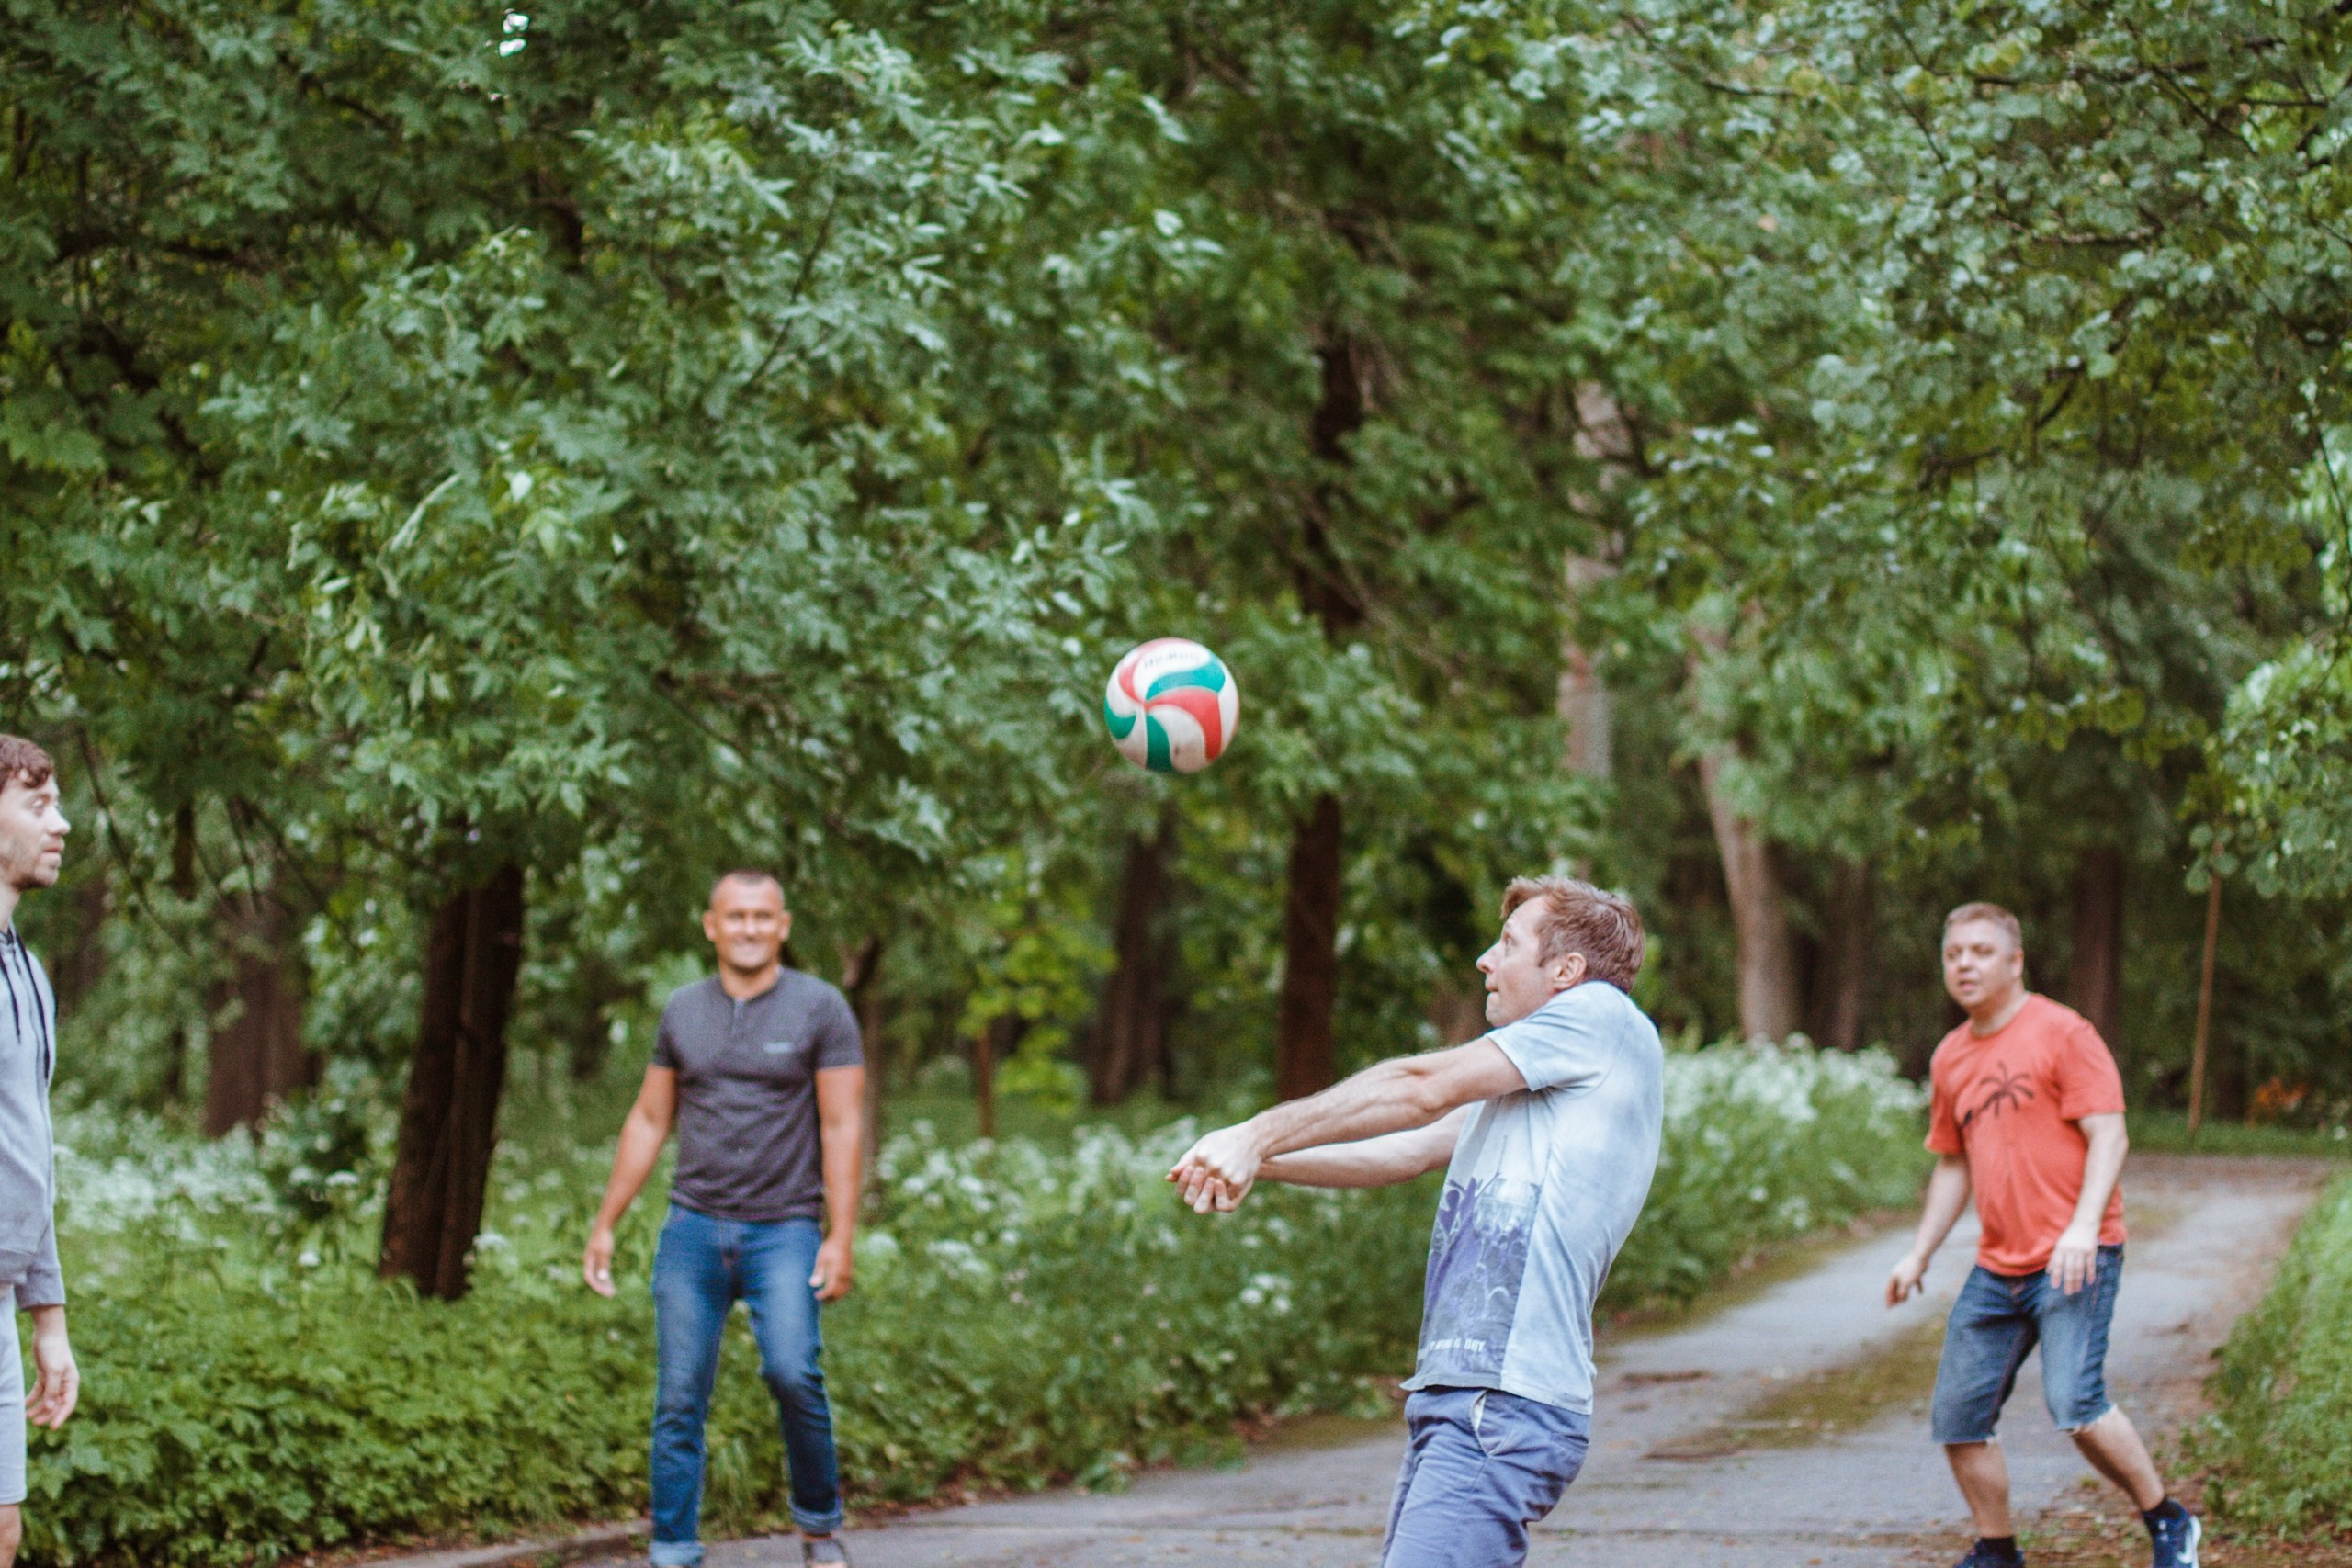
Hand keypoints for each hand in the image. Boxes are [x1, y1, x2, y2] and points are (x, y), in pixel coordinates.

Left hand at [26, 1307, 75, 1429]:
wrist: (47, 1333)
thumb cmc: (54, 1350)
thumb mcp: (52, 1370)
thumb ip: (52, 1389)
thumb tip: (51, 1407)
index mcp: (71, 1382)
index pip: (68, 1404)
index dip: (61, 1416)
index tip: (51, 1427)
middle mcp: (64, 1382)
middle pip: (57, 1404)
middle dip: (46, 1414)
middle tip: (34, 1422)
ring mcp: (54, 1379)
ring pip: (47, 1399)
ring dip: (38, 1408)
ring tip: (26, 1415)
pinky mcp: (44, 1375)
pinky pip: (39, 1392)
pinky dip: (32, 1399)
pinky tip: (24, 1404)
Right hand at [583, 1224, 617, 1297]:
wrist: (604, 1226)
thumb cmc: (604, 1239)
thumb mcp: (605, 1252)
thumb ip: (603, 1265)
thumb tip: (603, 1278)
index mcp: (588, 1262)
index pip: (590, 1278)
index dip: (597, 1286)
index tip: (606, 1292)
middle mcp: (589, 1263)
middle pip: (594, 1279)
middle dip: (602, 1287)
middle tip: (611, 1295)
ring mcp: (593, 1261)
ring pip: (597, 1276)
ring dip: (604, 1284)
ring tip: (612, 1292)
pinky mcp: (599, 1258)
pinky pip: (601, 1271)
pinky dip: (605, 1277)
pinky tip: (610, 1282)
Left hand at [811, 1232, 853, 1301]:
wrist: (842, 1239)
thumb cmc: (830, 1248)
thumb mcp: (821, 1259)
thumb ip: (818, 1273)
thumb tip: (813, 1285)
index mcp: (837, 1272)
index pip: (831, 1289)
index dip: (824, 1295)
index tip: (816, 1295)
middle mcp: (844, 1275)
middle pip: (839, 1292)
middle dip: (830, 1298)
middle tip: (820, 1298)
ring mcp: (848, 1273)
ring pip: (844, 1290)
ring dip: (836, 1296)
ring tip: (827, 1297)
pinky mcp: (850, 1272)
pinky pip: (847, 1285)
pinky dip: (841, 1290)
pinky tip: (834, 1289)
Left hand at [1167, 1123, 1264, 1213]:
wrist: (1252, 1138)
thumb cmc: (1224, 1141)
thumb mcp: (1203, 1145)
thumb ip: (1185, 1161)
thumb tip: (1169, 1177)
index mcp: (1200, 1156)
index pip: (1184, 1184)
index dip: (1185, 1187)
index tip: (1194, 1180)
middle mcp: (1211, 1166)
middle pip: (1194, 1197)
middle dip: (1196, 1195)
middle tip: (1204, 1187)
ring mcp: (1225, 1174)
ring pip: (1210, 1200)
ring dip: (1210, 1196)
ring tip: (1215, 1187)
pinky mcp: (1238, 1180)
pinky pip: (1227, 1199)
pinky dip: (1226, 1195)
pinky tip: (1228, 1186)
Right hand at [1886, 1250, 1927, 1307]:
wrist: (1921, 1256)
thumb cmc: (1912, 1270)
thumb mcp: (1906, 1283)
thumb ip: (1902, 1292)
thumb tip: (1900, 1299)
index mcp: (1893, 1277)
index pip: (1889, 1290)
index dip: (1888, 1299)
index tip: (1889, 1308)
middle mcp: (1898, 1275)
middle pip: (1895, 1288)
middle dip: (1895, 1297)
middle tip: (1895, 1306)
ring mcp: (1906, 1273)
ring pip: (1903, 1286)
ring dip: (1903, 1294)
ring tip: (1905, 1301)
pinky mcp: (1915, 1273)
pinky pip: (1914, 1282)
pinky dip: (1917, 1288)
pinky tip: (1920, 1293)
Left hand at [2047, 1223, 2098, 1295]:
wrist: (2084, 1224)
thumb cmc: (2069, 1236)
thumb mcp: (2059, 1245)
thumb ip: (2054, 1259)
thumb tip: (2048, 1272)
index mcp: (2061, 1248)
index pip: (2058, 1265)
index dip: (2056, 1276)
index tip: (2055, 1286)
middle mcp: (2071, 1250)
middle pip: (2069, 1269)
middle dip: (2068, 1282)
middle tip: (2068, 1293)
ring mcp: (2082, 1251)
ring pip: (2080, 1268)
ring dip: (2078, 1280)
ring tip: (2077, 1289)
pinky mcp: (2091, 1251)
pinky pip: (2090, 1265)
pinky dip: (2090, 1273)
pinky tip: (2089, 1282)